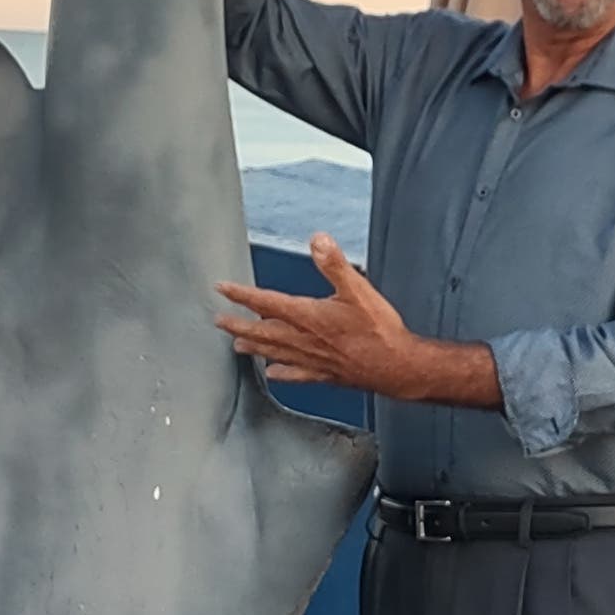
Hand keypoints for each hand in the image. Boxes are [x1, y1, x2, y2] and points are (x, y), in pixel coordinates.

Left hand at [216, 233, 498, 407]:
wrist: (396, 366)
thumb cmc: (378, 330)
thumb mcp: (358, 289)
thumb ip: (334, 264)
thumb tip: (317, 239)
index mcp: (308, 316)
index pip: (266, 303)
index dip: (242, 295)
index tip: (222, 289)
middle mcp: (304, 340)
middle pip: (262, 332)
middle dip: (238, 325)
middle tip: (218, 321)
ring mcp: (312, 360)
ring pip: (274, 353)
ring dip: (253, 347)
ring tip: (236, 345)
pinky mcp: (324, 374)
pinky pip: (296, 374)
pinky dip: (281, 373)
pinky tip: (273, 373)